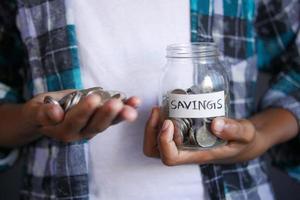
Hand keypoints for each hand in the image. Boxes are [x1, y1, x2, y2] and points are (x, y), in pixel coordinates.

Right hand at [22, 90, 140, 142]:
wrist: (48, 116)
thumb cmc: (40, 111)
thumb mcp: (35, 111)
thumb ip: (43, 113)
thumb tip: (55, 113)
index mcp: (63, 131)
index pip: (75, 121)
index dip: (84, 111)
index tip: (93, 98)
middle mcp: (80, 133)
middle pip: (96, 125)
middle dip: (107, 113)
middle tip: (117, 102)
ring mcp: (92, 129)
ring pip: (108, 123)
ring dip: (122, 113)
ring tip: (134, 104)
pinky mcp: (101, 122)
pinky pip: (114, 118)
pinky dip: (125, 109)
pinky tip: (136, 101)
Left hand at [143, 107, 267, 165]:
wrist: (241, 141)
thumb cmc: (242, 140)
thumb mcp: (245, 134)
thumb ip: (235, 130)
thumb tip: (216, 124)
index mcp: (196, 155)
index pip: (170, 157)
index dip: (164, 141)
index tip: (170, 122)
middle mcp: (184, 151)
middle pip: (155, 150)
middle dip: (151, 131)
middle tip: (158, 110)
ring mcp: (181, 142)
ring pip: (155, 141)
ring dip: (152, 124)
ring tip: (159, 107)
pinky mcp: (182, 133)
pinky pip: (162, 130)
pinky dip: (159, 119)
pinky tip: (167, 106)